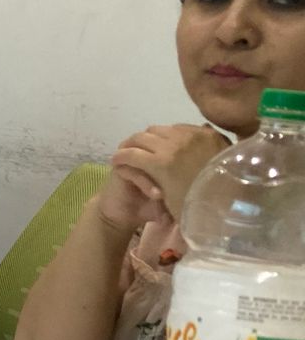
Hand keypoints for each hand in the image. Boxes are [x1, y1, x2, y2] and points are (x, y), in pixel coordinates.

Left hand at [104, 124, 228, 228]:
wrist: (218, 213)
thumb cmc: (223, 193)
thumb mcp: (221, 163)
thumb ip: (215, 145)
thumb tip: (205, 126)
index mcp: (210, 136)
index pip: (178, 128)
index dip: (163, 138)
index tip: (156, 147)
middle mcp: (193, 138)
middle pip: (157, 131)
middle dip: (145, 140)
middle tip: (135, 149)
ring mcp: (175, 149)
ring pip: (142, 138)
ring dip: (132, 145)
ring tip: (124, 154)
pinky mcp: (159, 163)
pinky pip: (133, 154)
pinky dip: (123, 156)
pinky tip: (117, 162)